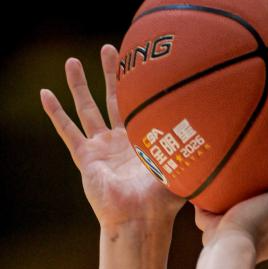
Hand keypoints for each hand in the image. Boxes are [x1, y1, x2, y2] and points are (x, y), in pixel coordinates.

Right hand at [40, 44, 185, 229]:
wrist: (140, 219)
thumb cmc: (163, 202)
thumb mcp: (183, 168)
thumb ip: (197, 149)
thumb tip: (221, 128)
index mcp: (144, 143)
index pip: (142, 107)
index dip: (141, 85)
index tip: (143, 60)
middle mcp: (121, 143)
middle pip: (113, 100)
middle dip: (111, 74)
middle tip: (109, 48)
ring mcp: (101, 149)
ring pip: (87, 109)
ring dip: (79, 86)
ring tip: (72, 62)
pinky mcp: (86, 158)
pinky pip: (68, 131)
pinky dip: (56, 113)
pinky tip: (44, 94)